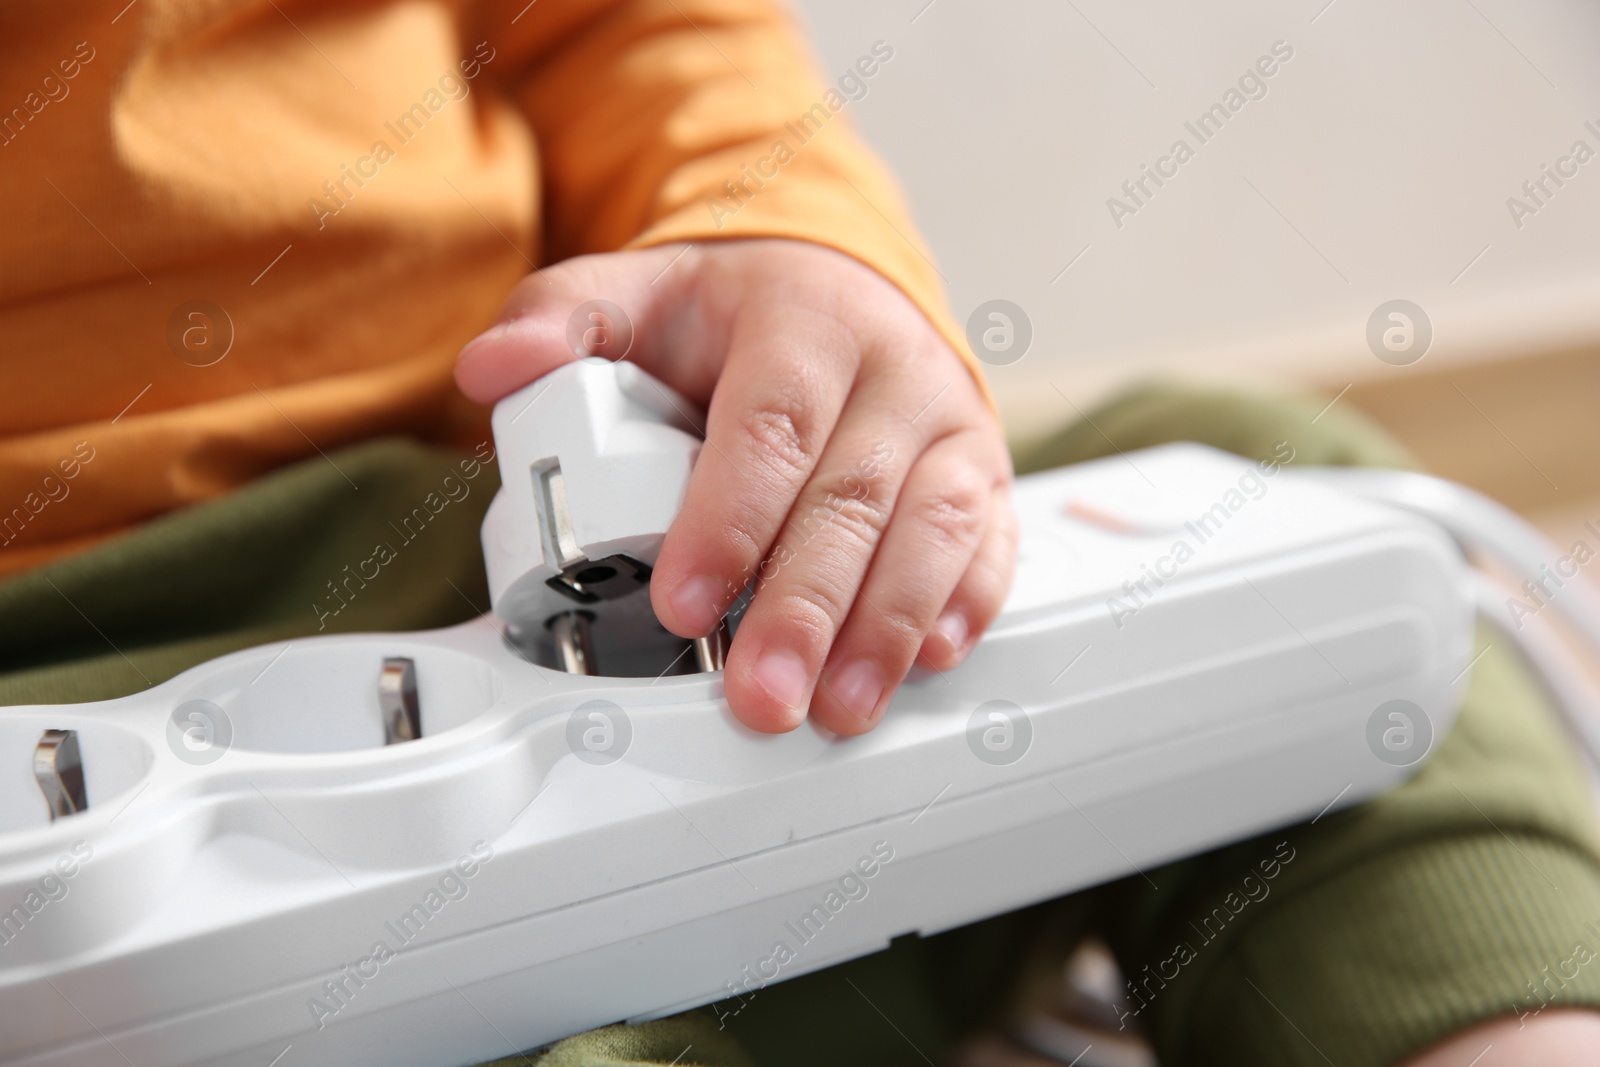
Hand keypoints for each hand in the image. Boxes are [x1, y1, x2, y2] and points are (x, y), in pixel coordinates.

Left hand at [455, 239, 1014, 734]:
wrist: (844, 288)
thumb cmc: (741, 313)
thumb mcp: (646, 293)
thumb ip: (564, 322)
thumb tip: (493, 368)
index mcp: (806, 321)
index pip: (771, 425)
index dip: (731, 518)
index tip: (684, 600)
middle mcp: (893, 371)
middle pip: (852, 498)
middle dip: (805, 608)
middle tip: (761, 697)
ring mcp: (949, 425)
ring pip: (932, 529)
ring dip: (885, 628)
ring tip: (838, 708)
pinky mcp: (983, 475)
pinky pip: (989, 541)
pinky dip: (966, 606)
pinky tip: (928, 661)